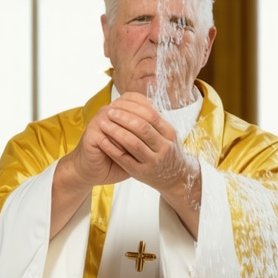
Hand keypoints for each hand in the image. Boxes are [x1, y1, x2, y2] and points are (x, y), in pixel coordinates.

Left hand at [97, 92, 201, 238]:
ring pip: (133, 143)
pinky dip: (112, 149)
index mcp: (169, 134)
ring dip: (116, 132)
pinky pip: (124, 159)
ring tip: (103, 124)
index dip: (132, 107)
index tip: (118, 103)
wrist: (174, 179)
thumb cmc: (166, 152)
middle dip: (123, 117)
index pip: (151, 114)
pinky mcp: (142, 173)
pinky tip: (102, 141)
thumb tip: (136, 98)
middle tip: (109, 111)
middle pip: (142, 127)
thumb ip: (154, 119)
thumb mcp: (166, 134)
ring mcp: (153, 161)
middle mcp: (164, 148)